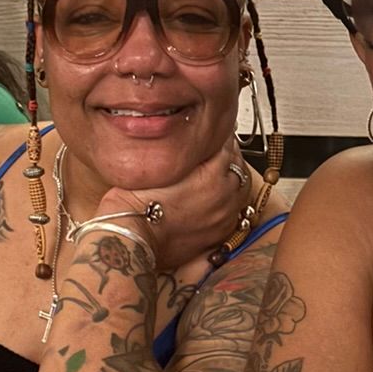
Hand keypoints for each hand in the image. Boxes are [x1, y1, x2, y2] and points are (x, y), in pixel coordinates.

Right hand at [98, 139, 253, 271]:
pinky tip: (217, 195)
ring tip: (219, 170)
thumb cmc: (135, 205)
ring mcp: (223, 217)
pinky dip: (229, 199)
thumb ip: (180, 152)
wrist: (131, 240)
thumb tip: (186, 142)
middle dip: (227, 154)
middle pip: (237, 164)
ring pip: (241, 187)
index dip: (217, 135)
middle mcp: (224, 197)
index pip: (226, 144)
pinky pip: (235, 210)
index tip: (210, 132)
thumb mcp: (157, 165)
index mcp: (212, 175)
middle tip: (214, 147)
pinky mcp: (218, 234)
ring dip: (232, 176)